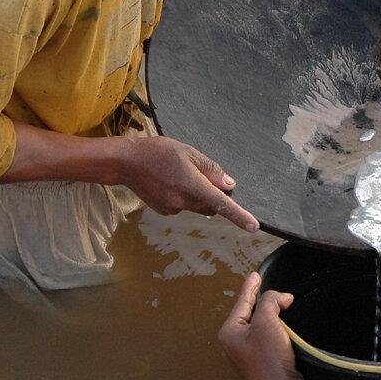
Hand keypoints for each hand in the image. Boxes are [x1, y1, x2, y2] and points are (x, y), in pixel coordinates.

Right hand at [118, 136, 258, 231]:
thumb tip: (229, 185)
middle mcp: (183, 201)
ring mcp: (172, 208)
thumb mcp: (188, 153)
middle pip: (210, 205)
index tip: (254, 226)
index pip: (221, 204)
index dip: (239, 215)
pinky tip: (168, 181)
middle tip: (201, 175)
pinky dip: (182, 197)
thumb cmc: (158, 152)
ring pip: (196, 206)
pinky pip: (182, 206)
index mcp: (192, 185)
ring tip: (178, 174)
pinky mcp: (164, 211)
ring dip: (196, 194)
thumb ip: (211, 170)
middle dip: (213, 195)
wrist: (126, 162)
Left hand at [218, 273, 303, 379]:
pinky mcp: (258, 365)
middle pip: (247, 315)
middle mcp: (231, 345)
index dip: (250, 287)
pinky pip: (262, 339)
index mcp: (228, 333)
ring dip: (268, 316)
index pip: (241, 303)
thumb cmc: (270, 354)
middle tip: (269, 289)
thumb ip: (270, 301)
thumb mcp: (267, 320)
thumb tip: (282, 298)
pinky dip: (272, 329)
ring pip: (256, 327)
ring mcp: (244, 357)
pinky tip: (280, 327)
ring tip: (279, 306)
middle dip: (261, 302)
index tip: (256, 274)